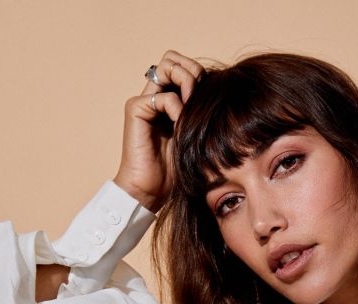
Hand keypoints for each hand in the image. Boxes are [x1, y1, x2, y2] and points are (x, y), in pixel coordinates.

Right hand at [113, 50, 202, 212]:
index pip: (183, 66)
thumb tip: (222, 93)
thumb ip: (201, 115)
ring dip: (186, 81)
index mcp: (168, 100)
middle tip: (200, 96)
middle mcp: (154, 95)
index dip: (198, 74)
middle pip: (172, 58)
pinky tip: (180, 127)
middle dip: (192, 70)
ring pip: (166, 66)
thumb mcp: (196, 138)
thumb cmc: (175, 172)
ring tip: (192, 106)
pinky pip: (163, 96)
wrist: (150, 191)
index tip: (209, 99)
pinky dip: (178, 109)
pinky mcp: (135, 110)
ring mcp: (144, 101)